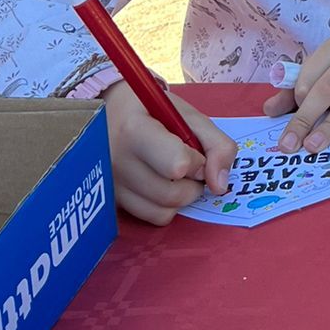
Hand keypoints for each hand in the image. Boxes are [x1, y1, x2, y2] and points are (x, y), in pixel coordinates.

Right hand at [104, 81, 235, 226]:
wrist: (111, 112)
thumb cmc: (154, 111)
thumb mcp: (190, 116)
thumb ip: (217, 145)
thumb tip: (220, 185)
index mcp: (134, 130)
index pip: (176, 165)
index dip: (196, 161)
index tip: (194, 149)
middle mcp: (115, 161)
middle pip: (172, 194)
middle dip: (194, 182)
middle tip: (190, 164)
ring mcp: (110, 185)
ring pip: (163, 212)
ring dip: (182, 196)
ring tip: (174, 173)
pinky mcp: (111, 201)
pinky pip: (151, 217)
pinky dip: (166, 206)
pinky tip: (161, 184)